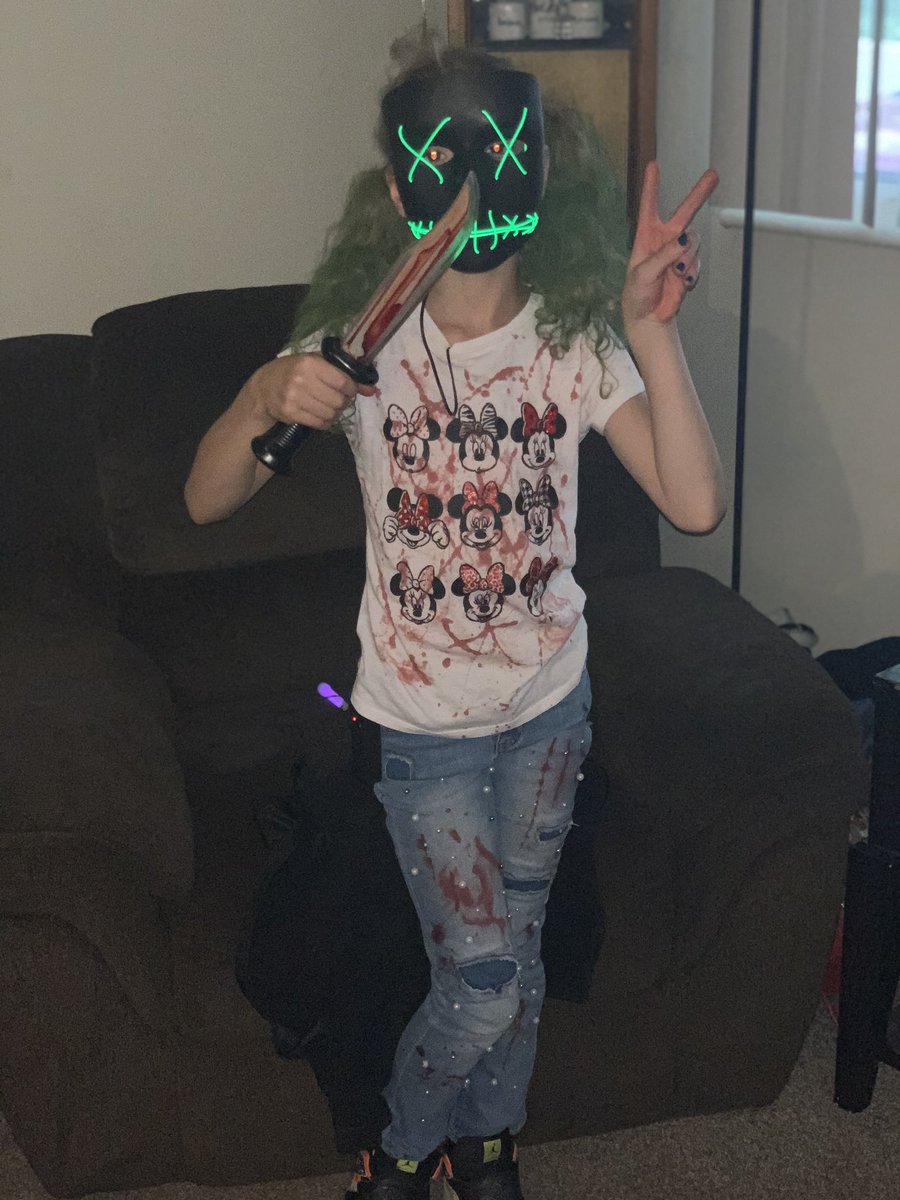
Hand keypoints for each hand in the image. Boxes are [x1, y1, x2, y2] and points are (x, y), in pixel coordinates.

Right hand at [244, 352, 374, 429]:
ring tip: (328, 407)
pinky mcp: (291, 413)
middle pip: (338, 400)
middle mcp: (302, 380)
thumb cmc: (293, 371)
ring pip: (330, 413)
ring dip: (334, 413)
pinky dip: (325, 421)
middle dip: (343, 402)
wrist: (264, 387)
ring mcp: (294, 398)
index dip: (351, 389)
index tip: (348, 390)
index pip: (343, 382)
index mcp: (309, 363)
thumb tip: (371, 388)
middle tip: (337, 399)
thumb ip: (343, 373)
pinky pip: (320, 423)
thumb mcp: (316, 363)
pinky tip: (320, 414)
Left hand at [621, 162, 718, 327]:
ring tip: (674, 274)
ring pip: (693, 242)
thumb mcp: (643, 273)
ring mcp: (679, 253)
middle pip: (685, 212)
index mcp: (647, 237)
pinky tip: (681, 283)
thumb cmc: (637, 294)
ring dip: (686, 258)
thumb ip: (663, 256)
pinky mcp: (689, 268)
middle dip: (699, 193)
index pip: (649, 207)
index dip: (652, 186)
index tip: (653, 165)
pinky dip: (691, 274)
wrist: (648, 318)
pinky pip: (697, 263)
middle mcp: (665, 240)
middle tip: (713, 175)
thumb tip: (683, 240)